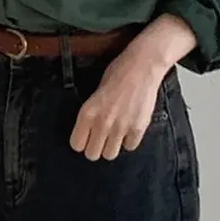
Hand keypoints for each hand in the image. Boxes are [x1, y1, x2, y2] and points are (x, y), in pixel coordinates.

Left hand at [69, 45, 168, 161]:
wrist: (142, 66)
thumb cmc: (119, 72)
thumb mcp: (96, 92)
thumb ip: (93, 113)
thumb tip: (90, 130)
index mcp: (88, 112)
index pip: (76, 144)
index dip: (82, 141)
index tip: (87, 136)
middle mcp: (102, 123)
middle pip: (92, 154)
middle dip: (96, 147)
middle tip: (102, 137)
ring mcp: (121, 127)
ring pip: (110, 155)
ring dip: (112, 146)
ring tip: (116, 133)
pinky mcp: (138, 128)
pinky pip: (130, 147)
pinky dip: (129, 140)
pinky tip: (130, 127)